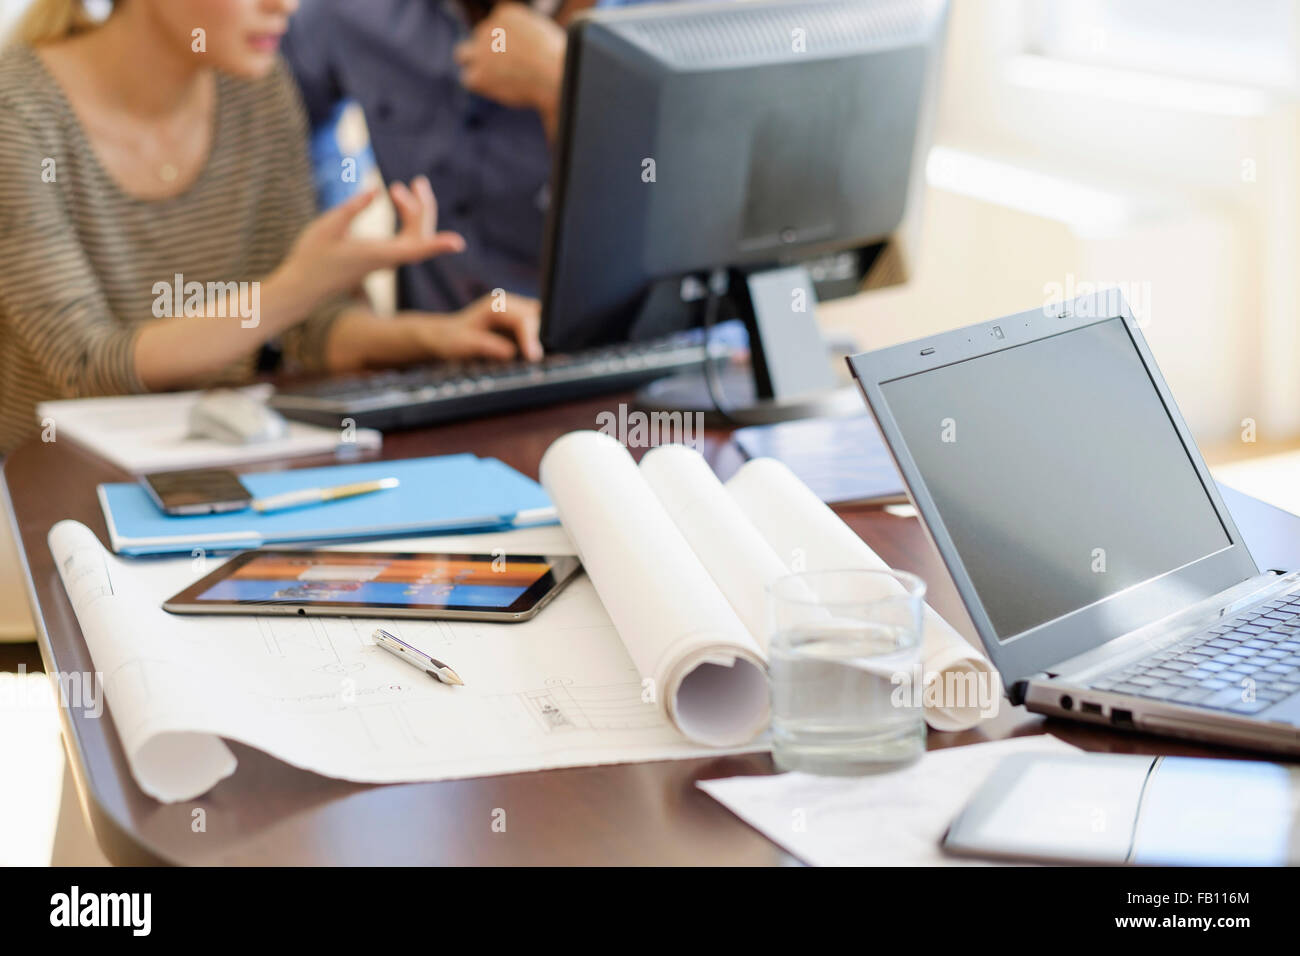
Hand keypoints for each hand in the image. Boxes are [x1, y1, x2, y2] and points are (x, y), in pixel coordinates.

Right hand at [282, 176, 464, 301]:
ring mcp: (387, 260)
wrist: (304, 287)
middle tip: (417, 181)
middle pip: (421, 234)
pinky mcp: (383, 258)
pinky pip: (406, 238)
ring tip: (398, 187)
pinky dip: (406, 217)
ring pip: (415, 235)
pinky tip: (396, 198)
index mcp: (378, 254)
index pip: (415, 249)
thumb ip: (352, 208)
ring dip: (414, 210)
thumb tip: (376, 190)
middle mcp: (388, 259)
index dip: (437, 245)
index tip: (458, 243)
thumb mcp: (328, 227)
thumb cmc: (312, 258)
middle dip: (423, 206)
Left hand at [410, 292, 542, 362]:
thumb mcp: (465, 344)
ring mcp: (515, 314)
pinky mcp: (517, 325)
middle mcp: (509, 305)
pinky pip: (534, 331)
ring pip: (539, 322)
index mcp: (496, 305)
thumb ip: (488, 346)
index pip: (523, 318)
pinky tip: (532, 358)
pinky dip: (535, 343)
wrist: (443, 337)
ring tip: (536, 361)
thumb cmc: (451, 339)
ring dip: (540, 340)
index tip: (534, 357)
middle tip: (538, 361)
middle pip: (536, 317)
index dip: (531, 337)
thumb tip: (512, 353)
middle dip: (540, 337)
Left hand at [453, 3, 565, 115]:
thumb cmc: (558, 61)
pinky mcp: (477, 74)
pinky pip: (468, 79)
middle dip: (490, 52)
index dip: (502, 40)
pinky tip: (499, 89)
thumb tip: (516, 53)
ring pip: (463, 54)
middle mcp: (489, 26)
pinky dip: (481, 85)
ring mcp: (480, 50)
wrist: (554, 76)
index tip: (517, 54)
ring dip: (475, 64)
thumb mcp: (542, 36)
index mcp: (505, 13)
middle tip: (508, 69)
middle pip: (479, 37)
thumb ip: (522, 37)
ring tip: (494, 78)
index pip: (494, 24)